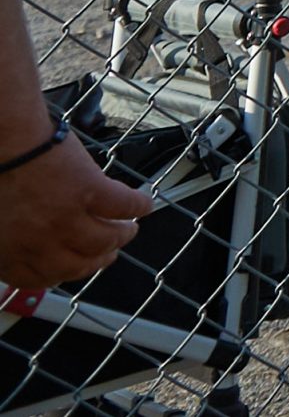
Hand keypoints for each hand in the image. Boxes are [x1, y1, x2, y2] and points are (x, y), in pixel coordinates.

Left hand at [0, 127, 152, 289]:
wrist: (7, 139)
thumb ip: (9, 237)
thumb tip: (30, 240)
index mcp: (10, 251)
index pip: (40, 278)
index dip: (60, 275)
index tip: (72, 267)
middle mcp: (41, 242)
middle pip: (78, 266)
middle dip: (97, 262)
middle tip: (108, 255)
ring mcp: (67, 219)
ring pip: (106, 239)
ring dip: (122, 237)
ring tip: (129, 230)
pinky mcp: (91, 192)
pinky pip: (124, 206)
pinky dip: (139, 207)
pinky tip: (146, 206)